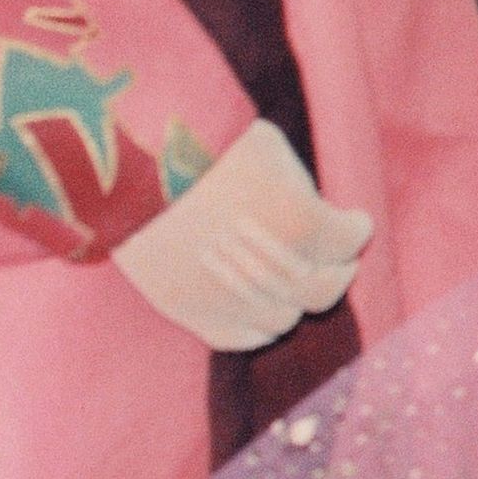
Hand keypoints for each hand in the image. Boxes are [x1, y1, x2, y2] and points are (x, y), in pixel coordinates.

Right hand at [114, 119, 370, 352]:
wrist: (124, 161)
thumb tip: (313, 206)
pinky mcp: (188, 310)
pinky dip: (256, 327)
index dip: (354, 229)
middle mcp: (271, 268)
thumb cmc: (200, 141)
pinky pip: (237, 337)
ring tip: (291, 280)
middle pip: (324, 289)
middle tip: (334, 260)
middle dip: (335, 270)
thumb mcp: (268, 148)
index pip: (349, 240)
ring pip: (284, 319)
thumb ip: (299, 188)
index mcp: (298, 222)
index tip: (352, 222)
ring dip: (295, 300)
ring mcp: (228, 296)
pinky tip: (259, 306)